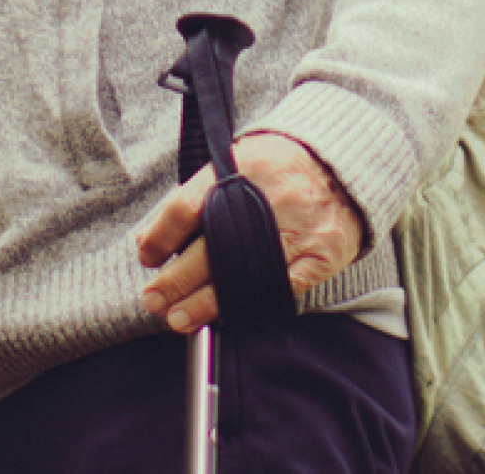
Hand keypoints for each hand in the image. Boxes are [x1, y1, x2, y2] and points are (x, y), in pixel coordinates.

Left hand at [134, 131, 363, 332]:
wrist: (338, 167)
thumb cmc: (272, 169)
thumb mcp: (231, 164)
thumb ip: (193, 199)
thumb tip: (150, 239)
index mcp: (235, 172)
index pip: (185, 208)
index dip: (160, 237)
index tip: (147, 258)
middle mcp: (264, 202)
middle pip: (209, 249)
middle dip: (175, 280)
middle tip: (153, 300)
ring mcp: (295, 232)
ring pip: (242, 276)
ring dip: (206, 303)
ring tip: (179, 319)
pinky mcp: (320, 256)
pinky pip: (280, 289)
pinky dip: (250, 304)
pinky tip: (226, 314)